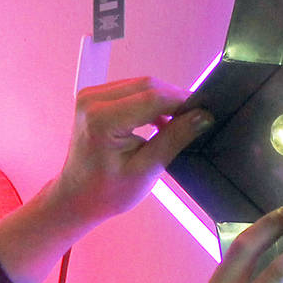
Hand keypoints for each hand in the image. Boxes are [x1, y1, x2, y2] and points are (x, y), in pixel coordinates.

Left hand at [46, 78, 212, 230]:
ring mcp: (91, 96)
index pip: (153, 98)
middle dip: (175, 99)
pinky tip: (160, 121)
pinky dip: (149, 102)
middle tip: (198, 116)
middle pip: (147, 86)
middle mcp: (93, 100)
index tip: (205, 112)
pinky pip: (130, 91)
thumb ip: (174, 139)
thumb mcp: (146, 170)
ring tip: (180, 121)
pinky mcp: (94, 98)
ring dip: (163, 100)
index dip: (183, 102)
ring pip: (141, 85)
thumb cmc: (107, 192)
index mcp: (102, 119)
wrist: (77, 197)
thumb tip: (203, 116)